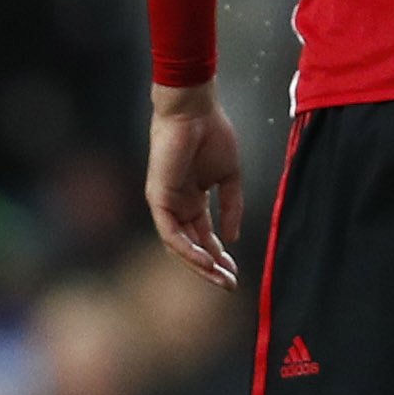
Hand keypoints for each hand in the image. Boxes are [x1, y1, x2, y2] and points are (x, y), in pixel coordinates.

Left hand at [147, 82, 244, 286]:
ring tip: (220, 278)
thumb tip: (233, 237)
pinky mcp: (158, 198)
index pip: (204, 235)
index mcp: (193, 198)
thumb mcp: (229, 176)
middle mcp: (177, 204)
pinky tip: (205, 260)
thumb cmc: (212, 134)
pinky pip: (170, 232)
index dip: (220, 255)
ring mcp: (166, 202)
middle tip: (230, 284)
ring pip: (179, 245)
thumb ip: (232, 206)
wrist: (195, 110)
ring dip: (199, 264)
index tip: (236, 272)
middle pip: (192, 245)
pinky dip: (187, 249)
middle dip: (211, 267)